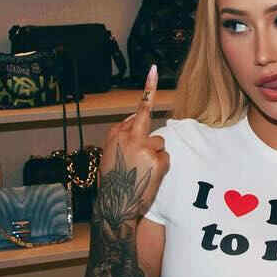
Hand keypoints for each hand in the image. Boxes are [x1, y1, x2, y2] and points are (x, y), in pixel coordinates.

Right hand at [98, 65, 169, 221]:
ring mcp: (144, 145)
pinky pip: (165, 158)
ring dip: (155, 156)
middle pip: (147, 120)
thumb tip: (138, 127)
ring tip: (142, 173)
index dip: (147, 94)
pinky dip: (161, 168)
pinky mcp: (157, 158)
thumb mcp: (111, 156)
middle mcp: (129, 135)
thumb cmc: (114, 183)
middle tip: (152, 78)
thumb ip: (124, 139)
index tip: (154, 70)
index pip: (135, 112)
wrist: (115, 206)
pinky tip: (149, 178)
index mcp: (115, 134)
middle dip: (149, 103)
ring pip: (159, 143)